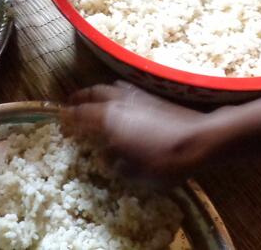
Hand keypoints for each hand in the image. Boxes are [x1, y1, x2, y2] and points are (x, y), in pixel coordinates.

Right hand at [62, 81, 224, 183]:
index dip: (69, 117)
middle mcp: (119, 103)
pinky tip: (121, 97)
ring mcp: (137, 97)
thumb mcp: (136, 173)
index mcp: (109, 120)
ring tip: (93, 96)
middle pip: (93, 93)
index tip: (60, 118)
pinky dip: (116, 90)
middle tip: (70, 102)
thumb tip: (109, 158)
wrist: (200, 140)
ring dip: (98, 91)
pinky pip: (126, 88)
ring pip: (110, 87)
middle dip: (80, 97)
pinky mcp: (153, 97)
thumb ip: (118, 165)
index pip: (81, 115)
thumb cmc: (165, 161)